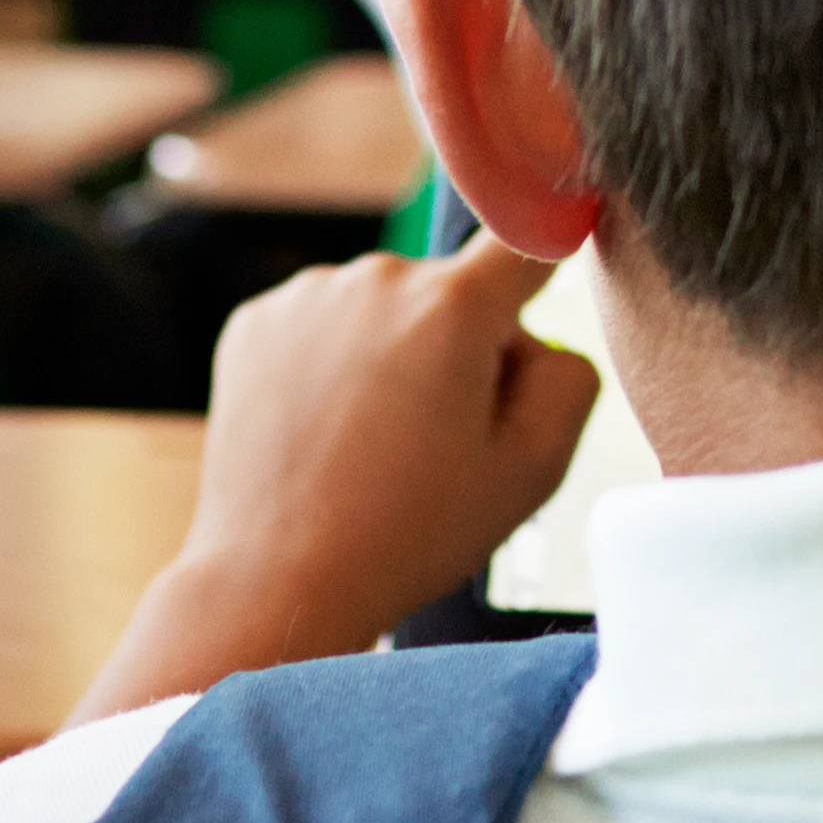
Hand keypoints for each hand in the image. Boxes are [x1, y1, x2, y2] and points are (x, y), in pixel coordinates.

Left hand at [100, 239, 599, 699]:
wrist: (277, 580)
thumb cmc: (412, 533)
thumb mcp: (534, 469)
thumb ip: (569, 376)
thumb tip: (534, 337)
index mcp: (453, 306)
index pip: (523, 242)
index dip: (542, 263)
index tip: (544, 274)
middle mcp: (377, 277)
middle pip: (449, 293)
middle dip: (458, 348)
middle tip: (439, 439)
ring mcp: (306, 295)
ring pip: (381, 310)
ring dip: (389, 355)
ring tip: (370, 446)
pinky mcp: (254, 322)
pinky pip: (320, 326)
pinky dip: (329, 366)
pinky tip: (323, 433)